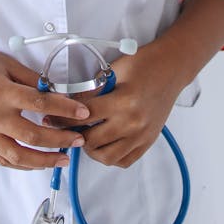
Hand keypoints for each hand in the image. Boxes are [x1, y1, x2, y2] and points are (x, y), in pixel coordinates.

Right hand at [0, 42, 90, 170]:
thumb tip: (55, 91)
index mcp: (1, 92)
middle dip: (60, 140)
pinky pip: (3, 159)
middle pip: (34, 135)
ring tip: (63, 159)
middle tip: (78, 140)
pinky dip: (22, 164)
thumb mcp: (5, 63)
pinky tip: (36, 162)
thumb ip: (31, 79)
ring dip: (44, 160)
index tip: (83, 113)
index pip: (41, 105)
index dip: (65, 110)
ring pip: (19, 155)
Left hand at [42, 43, 187, 168]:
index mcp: (123, 101)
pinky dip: (110, 157)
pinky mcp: (148, 141)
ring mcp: (141, 135)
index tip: (51, 118)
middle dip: (74, 136)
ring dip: (91, 150)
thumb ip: (94, 88)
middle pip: (92, 141)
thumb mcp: (115, 70)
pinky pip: (124, 161)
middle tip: (65, 129)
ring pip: (107, 157)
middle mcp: (133, 123)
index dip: (63, 118)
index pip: (84, 116)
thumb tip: (70, 102)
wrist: (172, 68)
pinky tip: (103, 144)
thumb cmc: (144, 63)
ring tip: (84, 137)